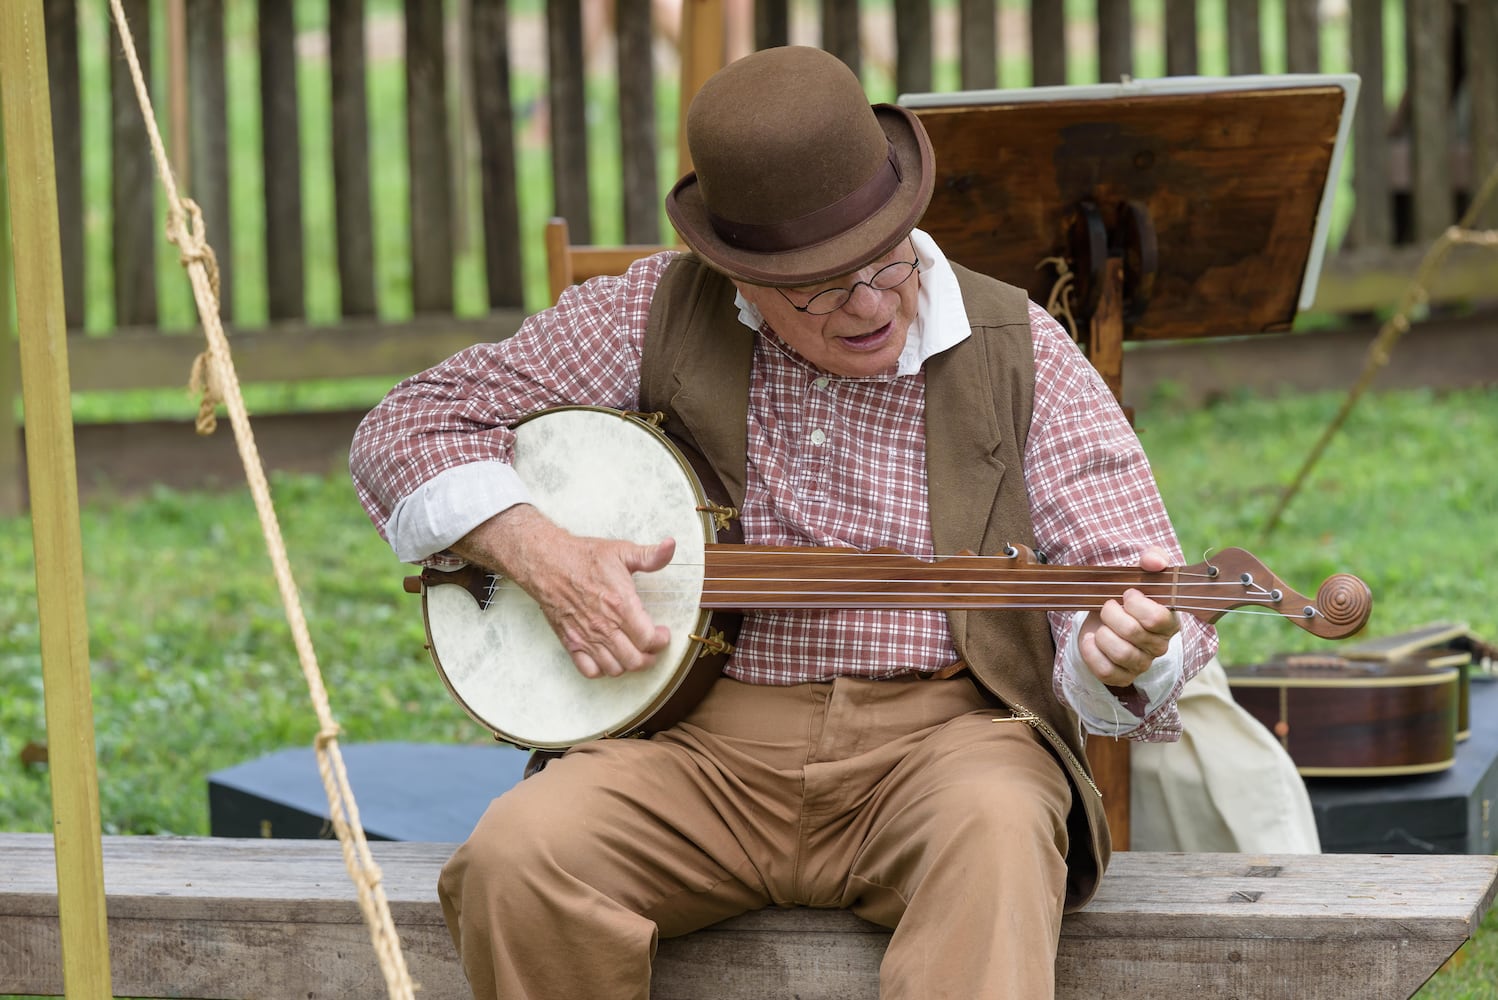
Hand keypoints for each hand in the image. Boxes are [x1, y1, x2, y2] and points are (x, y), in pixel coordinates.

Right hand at [453, 505, 674, 678]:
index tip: (663, 633)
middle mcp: (604, 626)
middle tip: (652, 647)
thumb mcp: (621, 551)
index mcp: (621, 605)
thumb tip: (671, 546)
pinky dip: (602, 670)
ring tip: (633, 651)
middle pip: (635, 660)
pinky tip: (609, 656)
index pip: (649, 640)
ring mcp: (586, 637)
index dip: (661, 641)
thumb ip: (650, 555)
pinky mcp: (571, 642)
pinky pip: (590, 671)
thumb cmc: (584, 557)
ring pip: (615, 669)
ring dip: (628, 664)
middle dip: (650, 657)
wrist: (547, 562)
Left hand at [1076, 546, 1179, 688]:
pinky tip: (1090, 638)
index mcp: (1169, 622)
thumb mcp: (1141, 570)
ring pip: (1121, 654)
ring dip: (1103, 634)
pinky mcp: (1122, 676)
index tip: (1127, 594)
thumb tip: (1153, 561)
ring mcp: (1141, 664)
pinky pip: (1106, 672)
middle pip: (1133, 633)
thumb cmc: (1128, 593)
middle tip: (1108, 605)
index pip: (1157, 618)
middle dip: (1112, 614)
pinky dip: (1092, 653)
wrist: (1108, 612)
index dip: (1136, 604)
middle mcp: (1159, 646)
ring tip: (1101, 624)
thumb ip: (1153, 558)